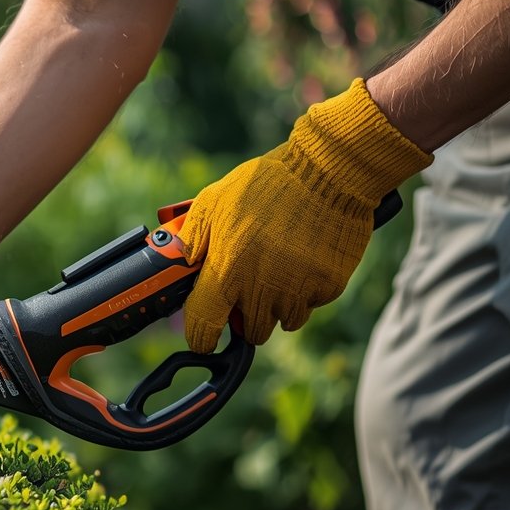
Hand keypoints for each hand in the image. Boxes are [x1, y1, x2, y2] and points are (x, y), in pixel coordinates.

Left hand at [180, 78, 431, 352]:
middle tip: (248, 287)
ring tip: (278, 268)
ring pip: (283, 321)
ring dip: (277, 304)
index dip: (200, 337)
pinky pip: (312, 303)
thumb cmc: (265, 184)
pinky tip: (304, 259)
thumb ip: (193, 236)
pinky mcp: (328, 287)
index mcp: (227, 272)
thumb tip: (181, 260)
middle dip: (246, 315)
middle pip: (251, 331)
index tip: (203, 337)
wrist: (327, 172)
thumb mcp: (213, 202)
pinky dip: (306, 290)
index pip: (204, 326)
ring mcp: (298, 291)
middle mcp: (261, 290)